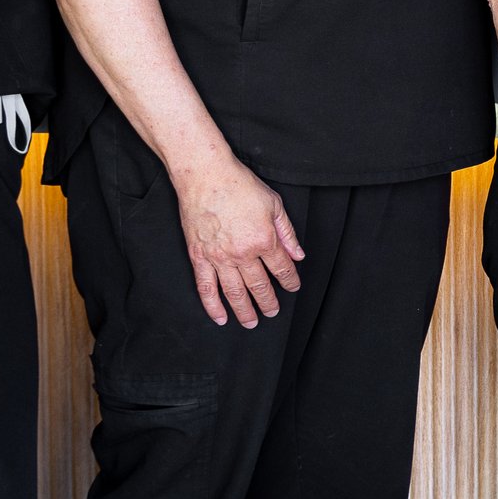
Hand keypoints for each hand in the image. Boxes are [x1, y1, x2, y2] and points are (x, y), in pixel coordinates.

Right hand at [175, 156, 305, 327]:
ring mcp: (219, 258)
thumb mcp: (274, 204)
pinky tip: (220, 318)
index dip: (290, 281)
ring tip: (252, 322)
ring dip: (245, 311)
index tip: (293, 288)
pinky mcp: (199, 257)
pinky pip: (206, 288)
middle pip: (259, 285)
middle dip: (269, 301)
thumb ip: (287, 232)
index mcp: (264, 240)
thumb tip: (298, 255)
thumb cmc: (240, 185)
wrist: (206, 176)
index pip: (282, 268)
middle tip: (273, 312)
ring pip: (234, 293)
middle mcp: (242, 253)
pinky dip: (213, 306)